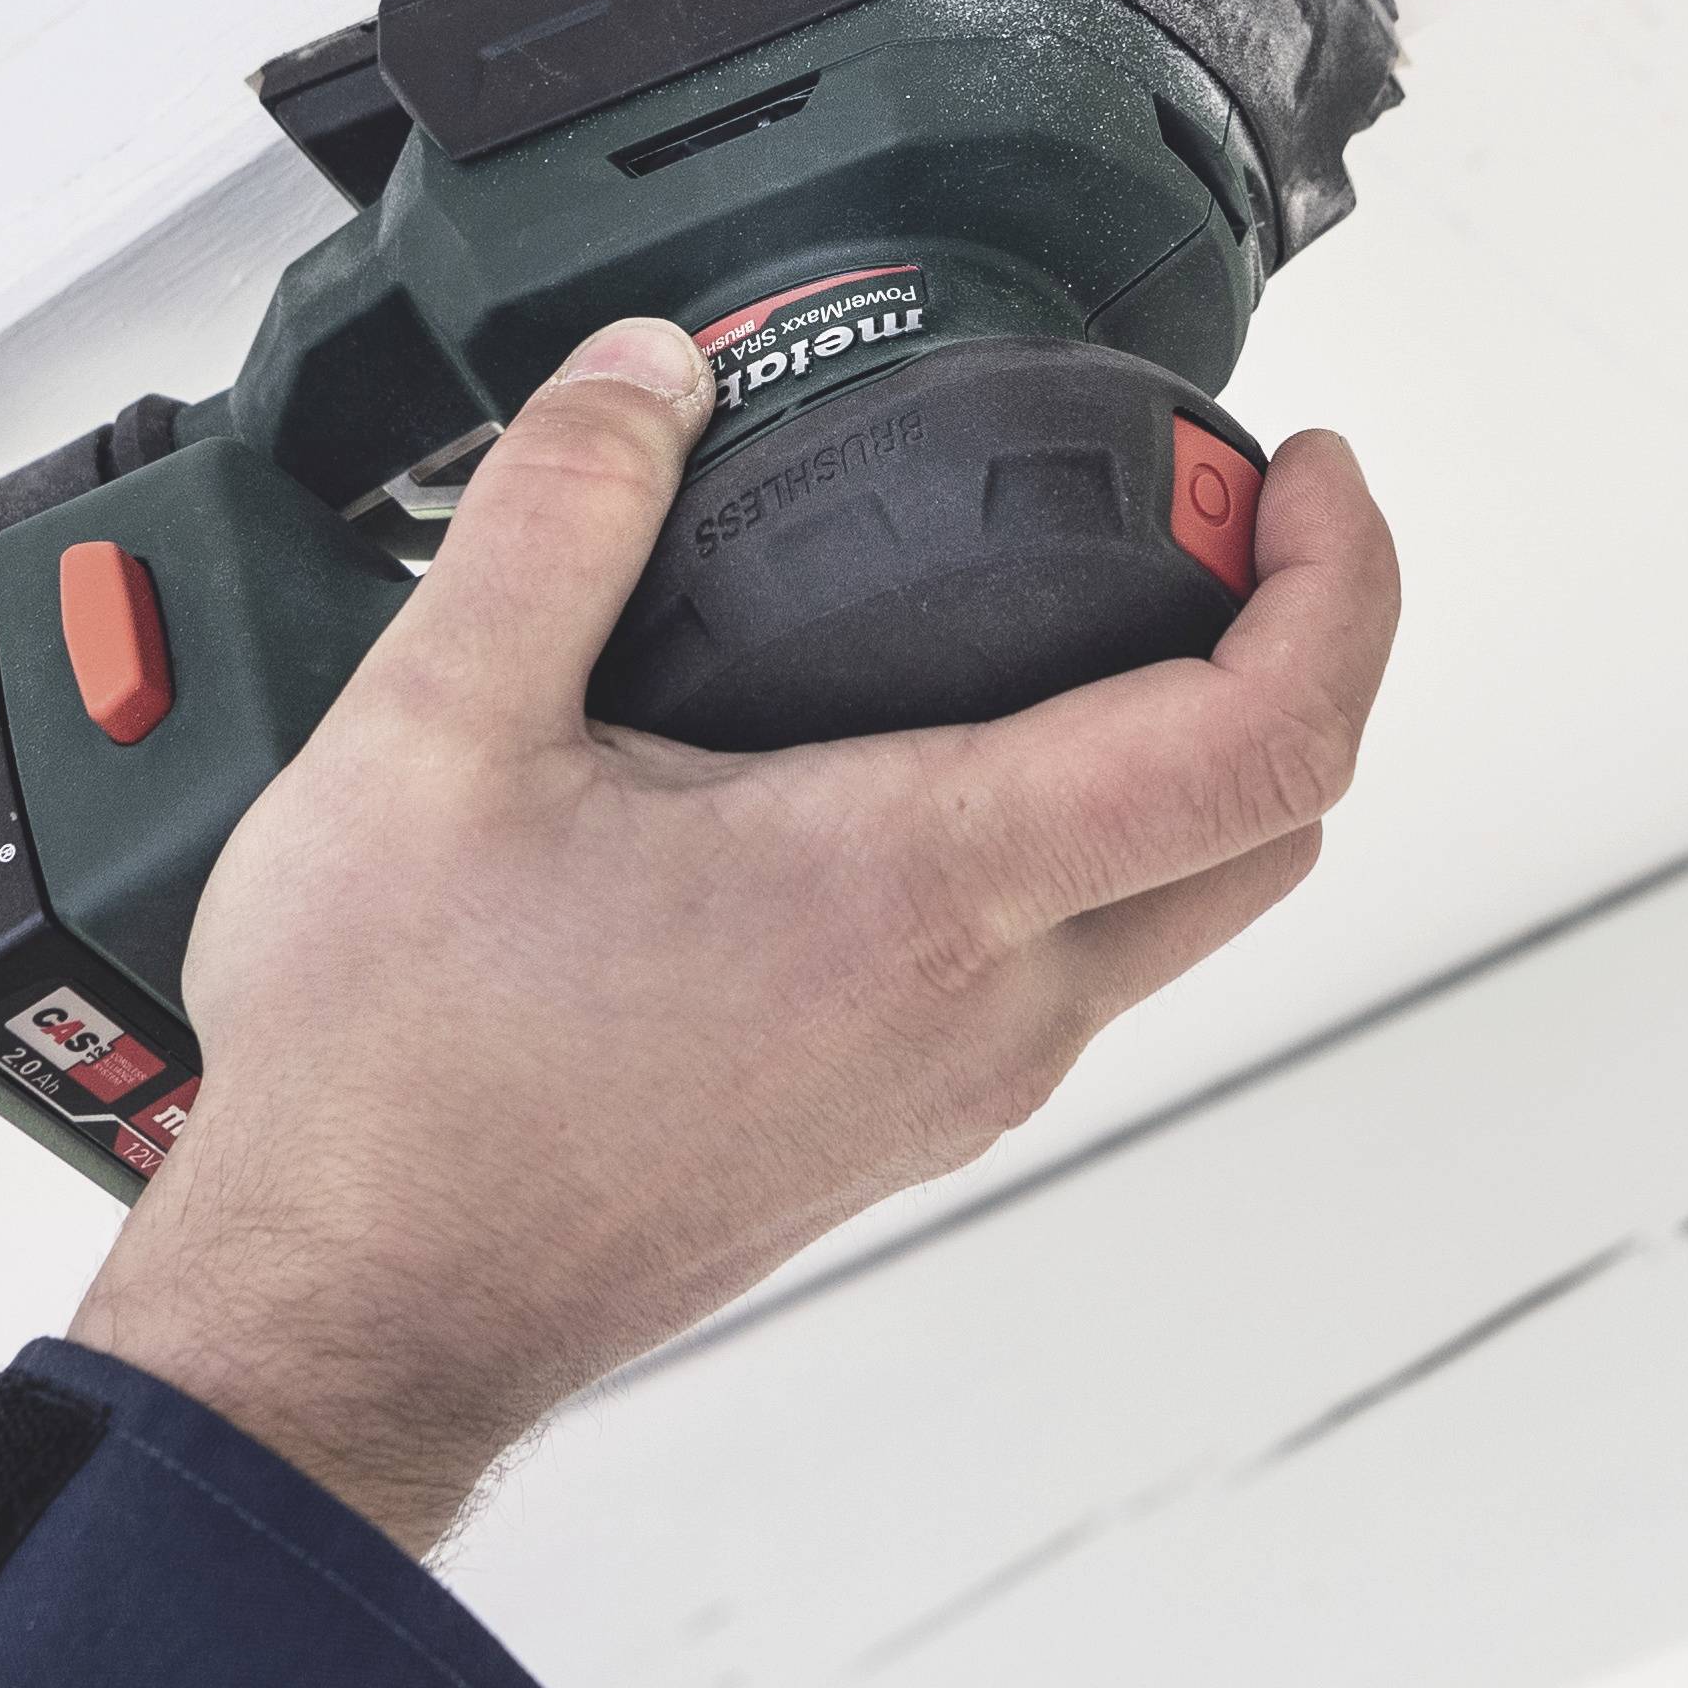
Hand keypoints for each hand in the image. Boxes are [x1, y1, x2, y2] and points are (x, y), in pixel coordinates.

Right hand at [68, 316, 1402, 1553]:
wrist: (346, 1312)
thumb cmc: (390, 1085)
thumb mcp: (428, 735)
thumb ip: (555, 516)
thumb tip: (649, 374)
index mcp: (916, 892)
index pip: (1262, 742)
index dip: (1340, 583)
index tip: (1308, 475)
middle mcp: (983, 1008)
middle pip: (1267, 826)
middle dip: (1294, 644)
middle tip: (1207, 512)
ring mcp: (953, 1082)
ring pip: (1173, 904)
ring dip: (1189, 748)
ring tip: (1075, 602)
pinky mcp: (896, 1118)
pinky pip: (1067, 961)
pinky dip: (1083, 833)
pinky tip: (935, 745)